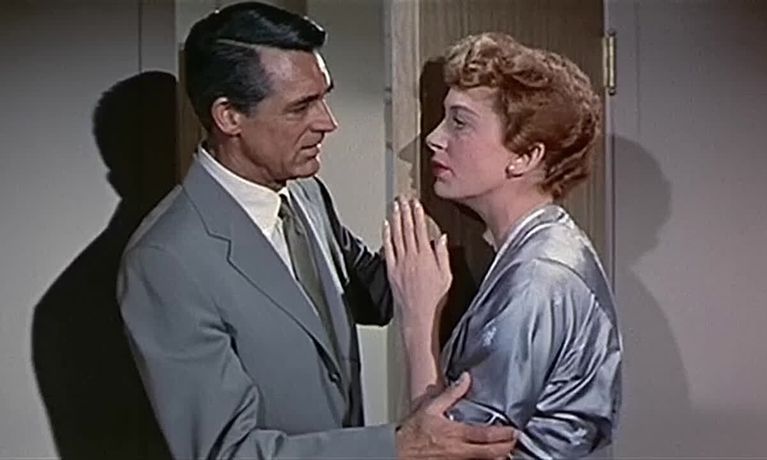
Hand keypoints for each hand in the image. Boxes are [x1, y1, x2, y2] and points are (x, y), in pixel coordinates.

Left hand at [383, 197, 451, 328]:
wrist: (419, 315)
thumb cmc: (435, 299)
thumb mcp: (447, 276)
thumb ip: (443, 254)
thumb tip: (441, 238)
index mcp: (426, 257)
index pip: (421, 230)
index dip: (418, 214)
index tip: (416, 203)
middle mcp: (411, 257)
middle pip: (407, 229)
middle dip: (405, 212)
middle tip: (403, 198)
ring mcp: (399, 263)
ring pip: (396, 236)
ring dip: (395, 219)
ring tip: (395, 206)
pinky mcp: (391, 270)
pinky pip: (387, 249)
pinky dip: (386, 235)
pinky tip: (386, 225)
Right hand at [396, 372, 516, 458]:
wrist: (399, 451)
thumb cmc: (413, 433)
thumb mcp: (431, 408)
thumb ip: (451, 394)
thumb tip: (465, 379)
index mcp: (456, 433)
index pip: (486, 436)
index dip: (504, 435)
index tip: (513, 431)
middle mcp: (460, 451)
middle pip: (492, 453)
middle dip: (507, 448)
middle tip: (515, 441)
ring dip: (499, 457)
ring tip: (507, 450)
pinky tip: (490, 457)